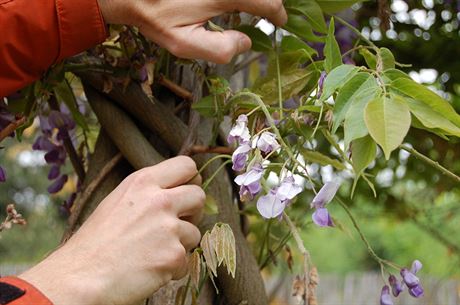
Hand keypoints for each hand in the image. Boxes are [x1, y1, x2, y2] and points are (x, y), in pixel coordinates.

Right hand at [20, 156, 204, 304]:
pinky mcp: (174, 255)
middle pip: (199, 196)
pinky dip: (173, 268)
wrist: (80, 278)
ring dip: (180, 244)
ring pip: (194, 232)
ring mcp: (168, 228)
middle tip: (173, 225)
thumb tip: (179, 189)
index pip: (186, 166)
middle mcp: (159, 200)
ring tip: (152, 251)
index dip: (189, 180)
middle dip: (192, 211)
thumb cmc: (95, 242)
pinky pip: (186, 261)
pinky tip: (150, 269)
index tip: (183, 192)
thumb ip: (148, 192)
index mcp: (143, 182)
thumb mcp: (118, 201)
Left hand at [96, 0, 286, 63]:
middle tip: (268, 13)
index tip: (280, 22)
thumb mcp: (183, 45)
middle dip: (269, 1)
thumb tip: (247, 42)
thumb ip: (219, 49)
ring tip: (254, 7)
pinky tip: (235, 4)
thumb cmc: (155, 17)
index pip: (267, 2)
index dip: (278, 14)